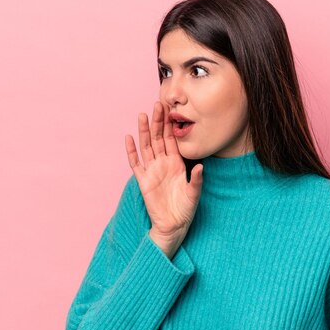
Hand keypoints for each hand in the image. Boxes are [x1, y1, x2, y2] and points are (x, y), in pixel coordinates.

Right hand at [125, 101, 203, 254]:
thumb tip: (201, 167)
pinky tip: (128, 138)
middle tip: (157, 104)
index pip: (172, 139)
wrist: (173, 225)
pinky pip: (135, 164)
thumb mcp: (195, 194)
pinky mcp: (143, 181)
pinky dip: (131, 151)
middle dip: (158, 122)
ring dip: (144, 132)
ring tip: (142, 116)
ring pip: (147, 147)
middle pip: (158, 138)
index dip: (170, 125)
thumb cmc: (186, 209)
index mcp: (177, 163)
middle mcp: (163, 164)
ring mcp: (152, 171)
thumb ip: (197, 180)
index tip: (169, 109)